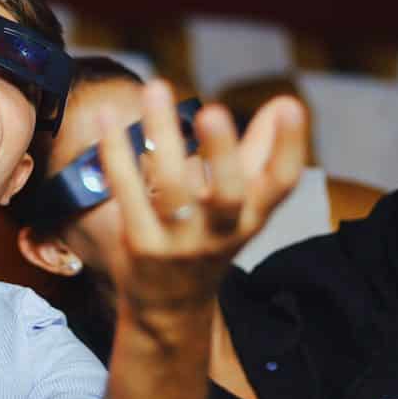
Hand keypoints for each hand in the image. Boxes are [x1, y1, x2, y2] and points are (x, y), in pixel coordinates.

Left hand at [94, 80, 306, 328]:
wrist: (170, 308)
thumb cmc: (210, 238)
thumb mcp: (243, 204)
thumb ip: (262, 153)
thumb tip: (287, 102)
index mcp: (251, 217)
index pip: (281, 185)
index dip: (289, 147)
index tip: (292, 106)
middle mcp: (220, 233)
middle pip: (227, 195)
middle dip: (222, 154)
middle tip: (212, 111)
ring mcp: (178, 243)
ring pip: (170, 189)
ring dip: (161, 136)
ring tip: (155, 90)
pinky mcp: (140, 246)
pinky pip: (127, 194)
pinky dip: (116, 154)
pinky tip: (106, 118)